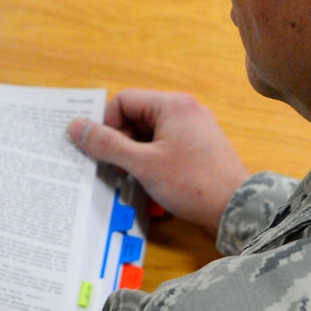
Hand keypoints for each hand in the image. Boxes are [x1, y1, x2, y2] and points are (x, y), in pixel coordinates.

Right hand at [68, 89, 250, 230]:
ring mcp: (194, 128)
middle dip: (121, 142)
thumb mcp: (142, 164)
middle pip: (135, 116)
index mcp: (172, 105)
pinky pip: (164, 145)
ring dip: (135, 154)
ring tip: (135, 178)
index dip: (107, 124)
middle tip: (118, 168)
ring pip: (148, 133)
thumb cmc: (192, 183)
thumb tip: (75, 127)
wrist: (236, 209)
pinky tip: (151, 181)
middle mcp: (185, 109)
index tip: (104, 151)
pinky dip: (151, 160)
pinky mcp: (199, 146)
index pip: (123, 101)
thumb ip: (107, 144)